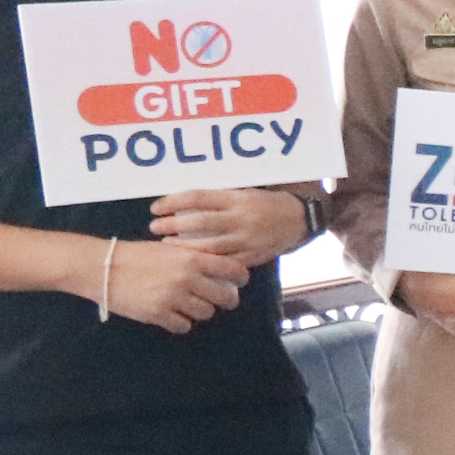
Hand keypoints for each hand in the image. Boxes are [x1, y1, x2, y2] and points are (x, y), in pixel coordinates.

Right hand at [97, 237, 251, 333]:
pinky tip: (172, 314)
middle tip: (220, 299)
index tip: (239, 282)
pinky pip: (183, 325)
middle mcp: (187, 278)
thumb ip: (195, 257)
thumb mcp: (169, 248)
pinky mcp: (158, 314)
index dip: (240, 278)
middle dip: (225, 299)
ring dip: (200, 310)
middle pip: (225, 297)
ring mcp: (173, 297)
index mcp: (192, 258)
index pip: (233, 270)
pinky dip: (181, 322)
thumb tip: (220, 268)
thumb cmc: (136, 255)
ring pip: (206, 313)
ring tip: (189, 303)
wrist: (103, 266)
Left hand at [148, 186, 309, 266]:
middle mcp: (241, 218)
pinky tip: (191, 260)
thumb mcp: (245, 192)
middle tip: (154, 226)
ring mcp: (246, 239)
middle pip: (199, 222)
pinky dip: (205, 261)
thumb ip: (219, 198)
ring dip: (183, 246)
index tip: (156, 207)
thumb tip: (184, 202)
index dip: (173, 202)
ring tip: (166, 244)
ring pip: (208, 245)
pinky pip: (224, 261)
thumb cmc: (268, 203)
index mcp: (238, 198)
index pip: (198, 198)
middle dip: (172, 225)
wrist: (300, 220)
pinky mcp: (252, 256)